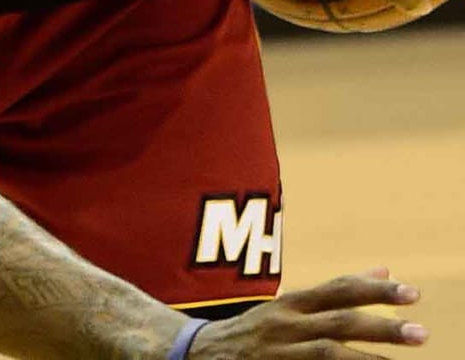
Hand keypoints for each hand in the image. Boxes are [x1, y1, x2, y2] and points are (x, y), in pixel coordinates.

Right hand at [191, 269, 426, 357]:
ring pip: (330, 354)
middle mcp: (286, 325)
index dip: (374, 291)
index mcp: (292, 304)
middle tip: (421, 333)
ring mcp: (281, 352)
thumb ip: (334, 295)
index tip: (411, 293)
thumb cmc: (258, 331)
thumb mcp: (290, 307)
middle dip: (381, 327)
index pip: (337, 291)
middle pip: (339, 323)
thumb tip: (384, 271)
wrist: (200, 354)